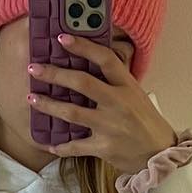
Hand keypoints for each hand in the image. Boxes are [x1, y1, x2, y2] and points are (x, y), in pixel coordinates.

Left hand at [27, 33, 178, 172]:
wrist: (159, 154)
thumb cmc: (146, 122)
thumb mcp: (136, 95)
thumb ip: (115, 82)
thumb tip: (90, 64)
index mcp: (127, 85)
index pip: (104, 58)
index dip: (82, 47)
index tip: (62, 38)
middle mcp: (118, 103)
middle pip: (82, 83)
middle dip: (55, 74)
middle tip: (34, 68)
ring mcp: (109, 126)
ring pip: (72, 113)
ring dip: (49, 105)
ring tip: (32, 98)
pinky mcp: (103, 147)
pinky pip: (76, 146)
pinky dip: (61, 146)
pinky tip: (49, 143)